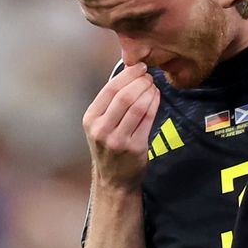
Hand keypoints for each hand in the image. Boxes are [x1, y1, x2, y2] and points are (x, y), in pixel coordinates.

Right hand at [83, 63, 160, 189]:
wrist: (113, 179)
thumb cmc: (108, 146)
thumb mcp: (99, 125)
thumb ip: (110, 102)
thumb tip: (129, 72)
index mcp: (90, 119)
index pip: (109, 89)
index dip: (127, 75)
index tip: (139, 67)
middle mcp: (102, 129)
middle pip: (125, 96)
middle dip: (140, 81)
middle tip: (149, 76)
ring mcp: (118, 140)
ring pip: (138, 106)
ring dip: (149, 91)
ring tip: (154, 85)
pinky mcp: (136, 147)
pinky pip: (148, 119)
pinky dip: (154, 104)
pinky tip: (156, 97)